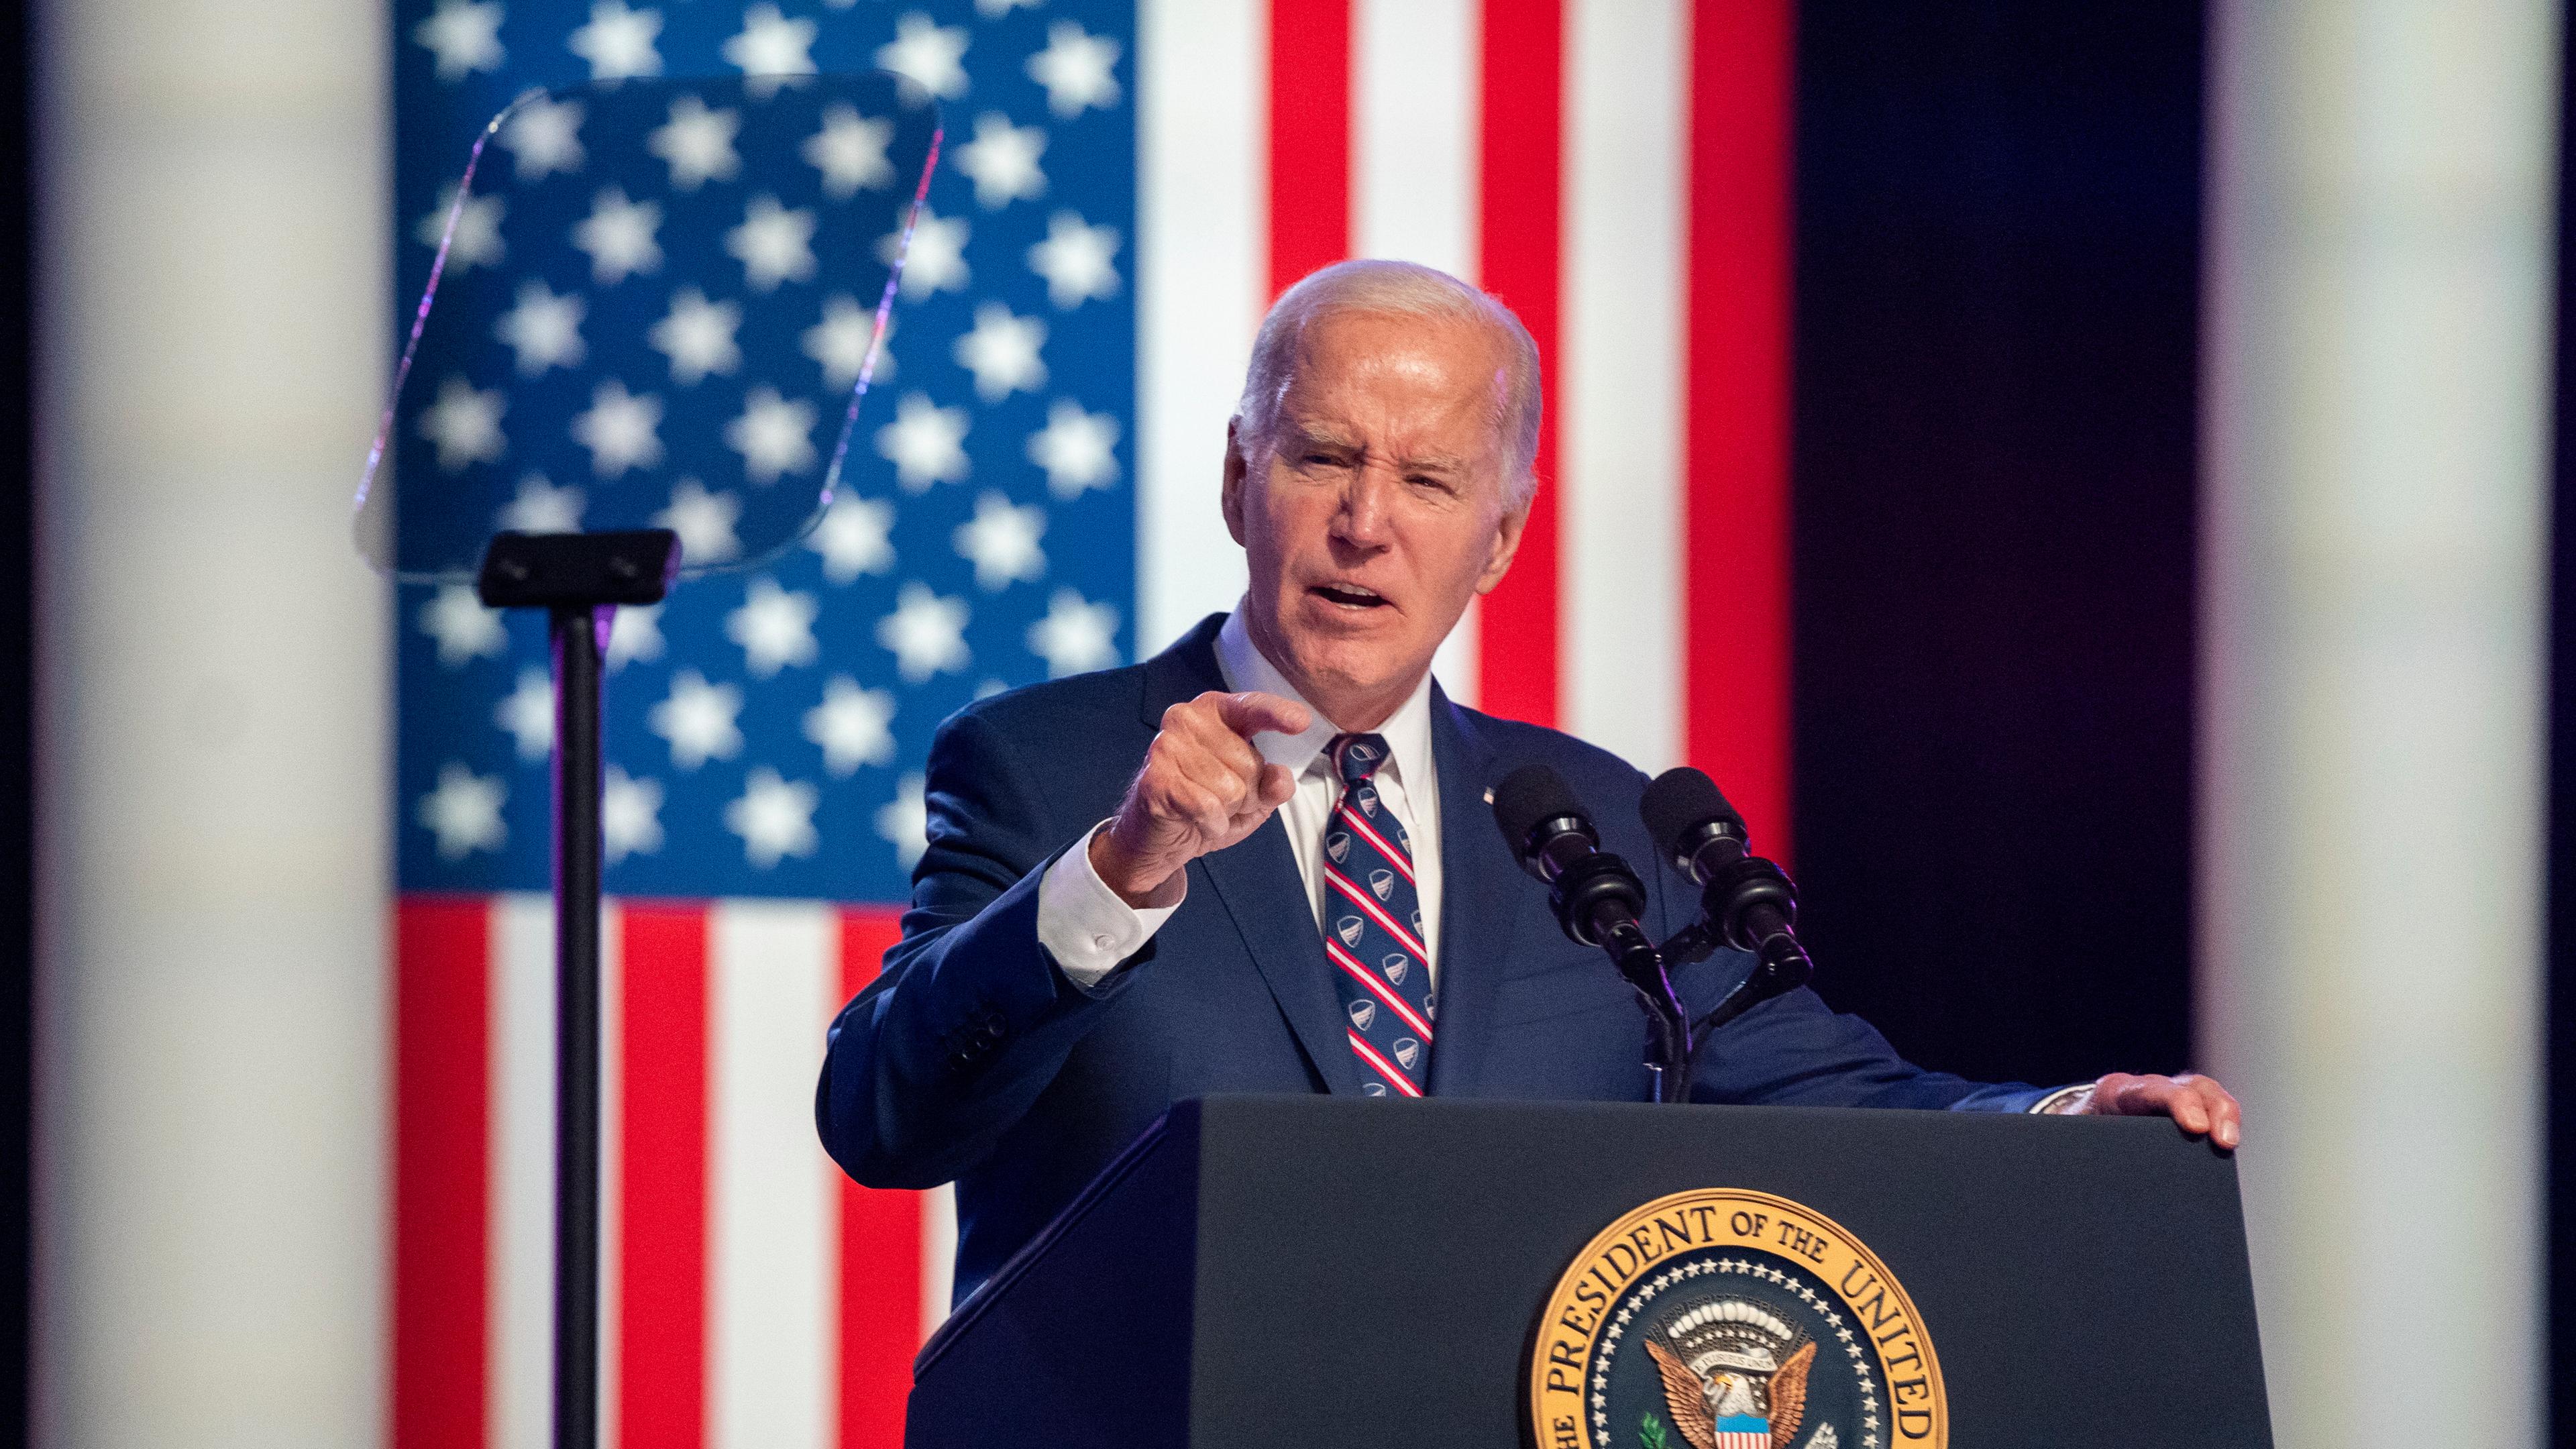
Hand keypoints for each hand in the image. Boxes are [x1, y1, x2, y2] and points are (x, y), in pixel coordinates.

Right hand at [1091, 691, 1310, 906]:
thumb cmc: (1205, 805)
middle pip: (1250, 763)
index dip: (1276, 713)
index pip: (1251, 707)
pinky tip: (1197, 821)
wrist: (1157, 838)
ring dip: (1227, 810)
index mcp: (1215, 712)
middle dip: (1247, 793)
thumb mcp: (1252, 798)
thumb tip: (1280, 779)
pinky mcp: (1155, 778)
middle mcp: (1187, 719)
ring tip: (1207, 809)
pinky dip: (1211, 823)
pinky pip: (1207, 806)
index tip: (1301, 721)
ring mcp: (1167, 746)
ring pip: (1231, 788)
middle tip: (1223, 800)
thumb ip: (1272, 785)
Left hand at [2077, 1071, 2240, 1147]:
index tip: (2195, 1127)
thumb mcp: (2076, 1139)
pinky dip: (2225, 1124)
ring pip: (2207, 1094)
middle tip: (2223, 1140)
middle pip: (2190, 1086)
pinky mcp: (2185, 1113)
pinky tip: (2227, 1147)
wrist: (2079, 1119)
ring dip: (2225, 1116)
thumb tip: (2085, 1184)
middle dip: (2211, 1108)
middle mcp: (2151, 1090)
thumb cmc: (2079, 1132)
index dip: (2177, 1103)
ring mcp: (2172, 1098)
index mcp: (2118, 1093)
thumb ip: (2085, 1154)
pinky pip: (2211, 1111)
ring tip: (2229, 1144)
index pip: (2150, 1090)